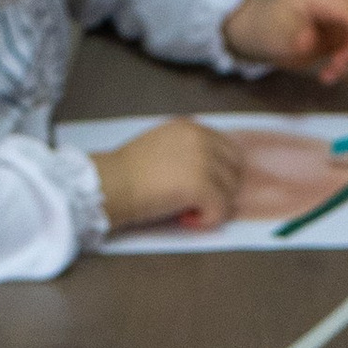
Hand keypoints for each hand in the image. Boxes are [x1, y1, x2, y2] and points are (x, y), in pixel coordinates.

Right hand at [96, 115, 246, 232]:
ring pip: (230, 191)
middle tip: (199, 202)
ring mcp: (203, 162)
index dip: (222, 172)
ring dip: (213, 206)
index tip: (204, 187)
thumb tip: (210, 170)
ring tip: (187, 210)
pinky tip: (186, 218)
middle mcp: (201, 139)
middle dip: (223, 189)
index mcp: (191, 128)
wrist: (112, 184)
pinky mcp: (201, 186)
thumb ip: (188, 150)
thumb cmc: (128, 172)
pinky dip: (207, 220)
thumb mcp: (162, 145)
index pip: (228, 149)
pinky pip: (221, 209)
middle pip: (236, 169)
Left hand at [224, 0, 347, 81]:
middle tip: (338, 65)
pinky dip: (344, 65)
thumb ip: (293, 34)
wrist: (267, 32)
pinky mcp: (341, 33)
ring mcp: (340, 18)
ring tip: (327, 74)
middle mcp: (336, 2)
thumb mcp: (277, 29)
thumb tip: (309, 41)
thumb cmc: (270, 25)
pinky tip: (327, 75)